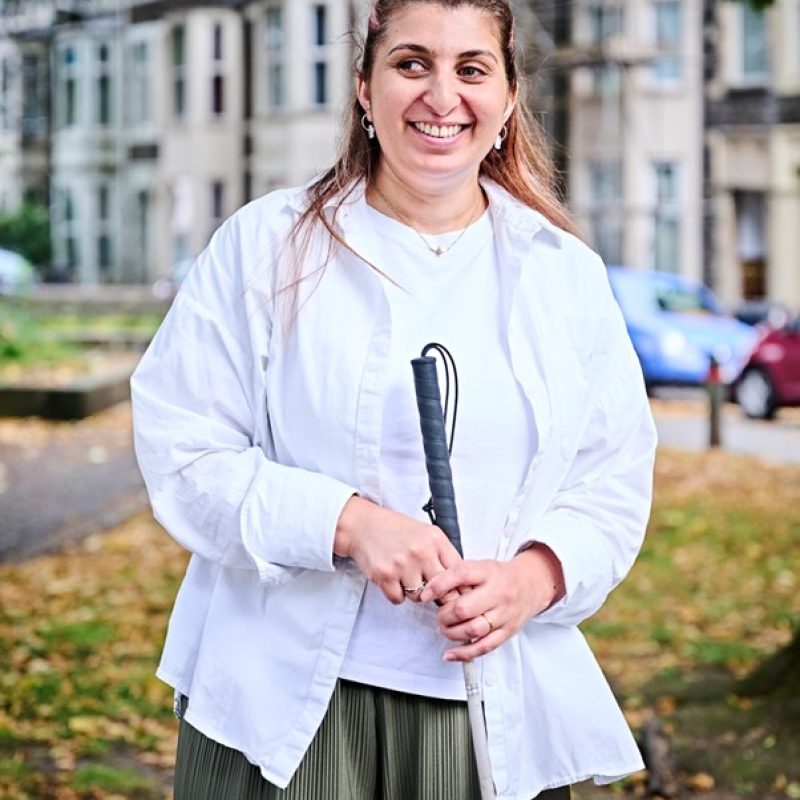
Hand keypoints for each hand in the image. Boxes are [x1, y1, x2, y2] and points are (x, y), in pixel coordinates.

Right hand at [334, 496, 462, 604]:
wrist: (363, 525)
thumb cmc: (396, 530)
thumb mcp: (425, 533)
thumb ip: (442, 554)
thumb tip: (460, 584)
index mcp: (435, 539)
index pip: (458, 571)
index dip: (457, 584)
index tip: (453, 590)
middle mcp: (421, 551)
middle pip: (442, 588)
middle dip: (437, 593)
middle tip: (430, 590)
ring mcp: (403, 564)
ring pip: (419, 596)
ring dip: (413, 593)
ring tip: (405, 577)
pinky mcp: (384, 575)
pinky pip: (398, 599)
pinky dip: (395, 594)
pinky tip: (392, 579)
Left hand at [419, 544, 564, 661]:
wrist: (530, 584)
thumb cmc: (499, 576)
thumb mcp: (479, 566)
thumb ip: (456, 575)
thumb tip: (429, 590)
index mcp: (488, 572)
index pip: (461, 575)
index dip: (439, 585)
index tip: (426, 594)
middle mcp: (498, 593)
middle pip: (465, 608)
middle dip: (444, 615)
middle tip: (439, 615)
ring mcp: (504, 614)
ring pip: (473, 630)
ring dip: (452, 633)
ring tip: (445, 628)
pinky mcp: (507, 632)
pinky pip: (484, 647)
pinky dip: (464, 653)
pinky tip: (450, 654)